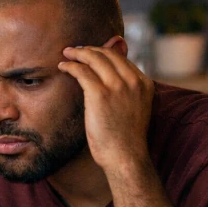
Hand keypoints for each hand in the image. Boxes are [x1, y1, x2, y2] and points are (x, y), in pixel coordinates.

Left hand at [58, 37, 154, 169]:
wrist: (125, 157)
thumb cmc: (126, 139)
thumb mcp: (133, 109)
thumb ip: (127, 91)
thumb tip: (113, 78)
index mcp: (144, 83)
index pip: (121, 59)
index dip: (103, 53)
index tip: (90, 53)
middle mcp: (133, 81)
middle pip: (108, 54)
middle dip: (89, 49)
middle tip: (75, 50)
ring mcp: (117, 86)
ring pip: (94, 58)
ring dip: (78, 53)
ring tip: (67, 54)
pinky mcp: (100, 94)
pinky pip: (82, 71)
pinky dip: (71, 66)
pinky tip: (63, 67)